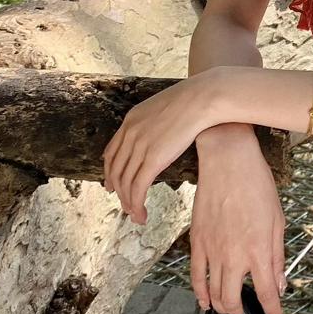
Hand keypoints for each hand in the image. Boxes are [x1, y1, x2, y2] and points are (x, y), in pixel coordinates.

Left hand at [103, 68, 223, 222]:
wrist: (202, 98)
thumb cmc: (193, 100)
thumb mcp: (163, 107)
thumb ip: (154, 121)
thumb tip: (159, 131)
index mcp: (130, 121)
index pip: (111, 152)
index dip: (110, 171)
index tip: (112, 184)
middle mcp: (130, 134)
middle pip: (116, 170)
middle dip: (118, 191)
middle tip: (123, 204)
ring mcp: (140, 146)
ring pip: (126, 183)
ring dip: (129, 203)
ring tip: (135, 215)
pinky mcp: (153, 159)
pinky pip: (139, 187)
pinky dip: (137, 204)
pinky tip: (142, 213)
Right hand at [191, 134, 286, 313]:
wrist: (228, 161)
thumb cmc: (257, 185)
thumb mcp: (277, 220)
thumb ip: (277, 256)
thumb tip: (278, 283)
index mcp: (258, 250)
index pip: (265, 293)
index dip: (271, 310)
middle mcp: (233, 255)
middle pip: (232, 300)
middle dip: (241, 311)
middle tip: (248, 309)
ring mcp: (212, 250)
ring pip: (212, 293)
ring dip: (222, 305)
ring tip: (230, 305)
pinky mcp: (196, 242)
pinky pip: (195, 276)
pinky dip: (200, 293)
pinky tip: (206, 299)